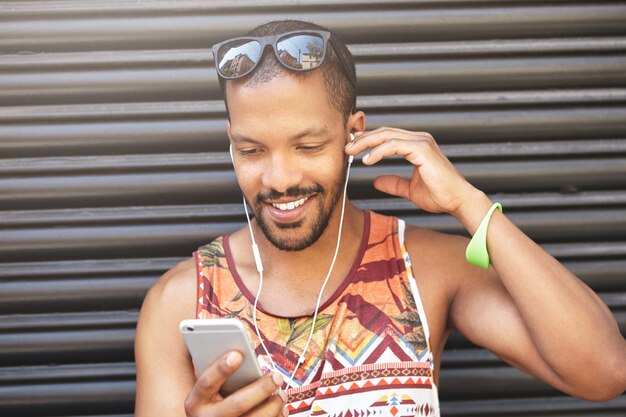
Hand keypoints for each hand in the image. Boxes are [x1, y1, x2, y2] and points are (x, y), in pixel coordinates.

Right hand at [184, 351, 287, 416]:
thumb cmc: (213, 398)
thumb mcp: (209, 387)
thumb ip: (220, 373)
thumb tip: (243, 352)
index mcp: (195, 401)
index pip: (206, 383)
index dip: (220, 369)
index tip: (237, 354)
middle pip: (237, 404)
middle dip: (260, 389)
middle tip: (277, 376)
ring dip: (272, 406)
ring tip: (282, 394)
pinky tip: (282, 409)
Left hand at [345, 127, 481, 216]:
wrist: (457, 201)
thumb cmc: (439, 195)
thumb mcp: (410, 190)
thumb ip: (394, 183)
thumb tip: (376, 181)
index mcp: (417, 145)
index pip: (388, 136)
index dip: (369, 140)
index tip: (353, 147)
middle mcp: (420, 139)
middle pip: (385, 132)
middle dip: (363, 139)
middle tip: (346, 147)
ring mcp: (422, 142)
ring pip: (387, 135)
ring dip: (366, 143)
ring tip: (352, 152)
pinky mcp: (423, 149)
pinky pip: (395, 145)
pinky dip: (379, 151)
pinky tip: (367, 160)